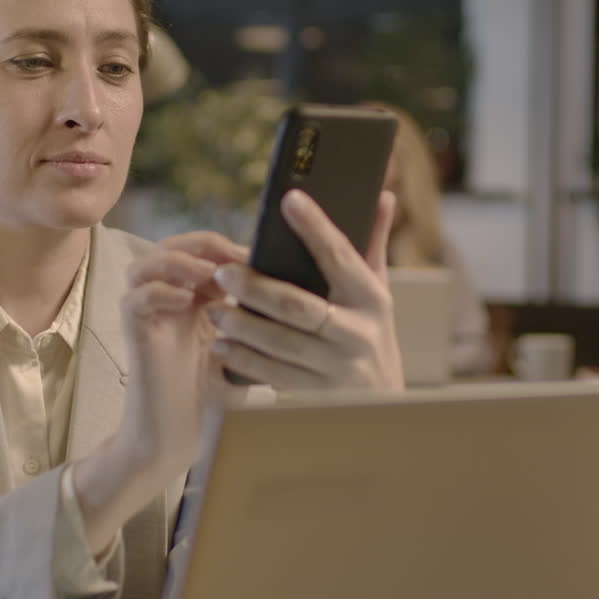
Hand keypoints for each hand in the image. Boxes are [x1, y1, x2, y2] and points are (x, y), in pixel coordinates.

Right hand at [116, 231, 247, 473]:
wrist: (178, 437)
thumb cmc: (212, 398)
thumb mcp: (243, 351)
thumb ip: (256, 323)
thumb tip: (296, 295)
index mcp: (193, 301)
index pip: (203, 253)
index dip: (229, 248)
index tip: (260, 255)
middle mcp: (167, 302)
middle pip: (172, 246)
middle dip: (204, 246)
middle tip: (233, 259)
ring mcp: (148, 316)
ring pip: (146, 264)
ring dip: (178, 262)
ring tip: (208, 275)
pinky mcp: (134, 334)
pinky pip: (135, 298)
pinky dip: (159, 291)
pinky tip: (186, 301)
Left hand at [207, 189, 403, 391]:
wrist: (385, 402)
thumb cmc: (371, 332)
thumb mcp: (377, 291)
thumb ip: (373, 243)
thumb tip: (381, 196)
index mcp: (371, 299)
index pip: (341, 256)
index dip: (316, 227)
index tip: (289, 200)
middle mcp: (357, 333)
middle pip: (300, 306)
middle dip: (257, 288)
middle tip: (223, 273)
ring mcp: (338, 367)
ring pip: (282, 343)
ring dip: (243, 325)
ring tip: (214, 309)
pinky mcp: (318, 394)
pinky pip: (275, 376)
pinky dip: (245, 360)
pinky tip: (222, 346)